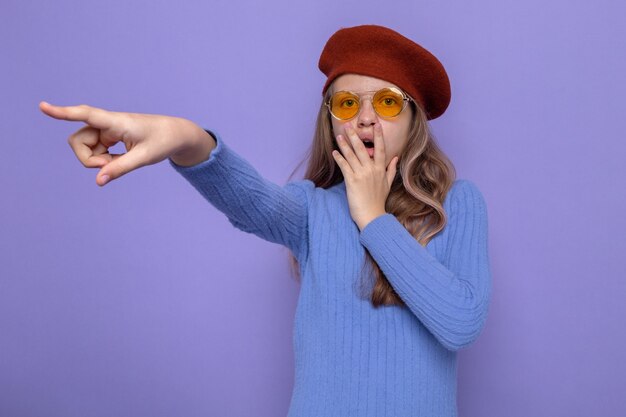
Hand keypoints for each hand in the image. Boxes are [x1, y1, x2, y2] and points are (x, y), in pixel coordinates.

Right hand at [39, 101, 213, 185]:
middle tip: (110, 166)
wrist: (176, 134)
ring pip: (85, 148)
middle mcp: (107, 123)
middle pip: (77, 141)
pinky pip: (95, 152)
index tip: (42, 107)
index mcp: (116, 121)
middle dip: (88, 159)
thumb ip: (120, 169)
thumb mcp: (144, 158)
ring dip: (98, 161)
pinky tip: (120, 160)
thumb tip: (98, 181)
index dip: (63, 112)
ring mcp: (106, 131)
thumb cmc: (163, 141)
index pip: (86, 114)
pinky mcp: (109, 137)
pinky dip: (104, 161)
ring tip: (121, 162)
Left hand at [331, 122, 398, 230]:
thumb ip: (391, 170)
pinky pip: (345, 166)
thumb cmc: (379, 201)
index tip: (376, 124)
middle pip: (363, 149)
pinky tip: (335, 152)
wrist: (372, 216)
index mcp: (380, 169)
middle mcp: (371, 170)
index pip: (380, 149)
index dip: (378, 136)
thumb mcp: (388, 184)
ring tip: (340, 135)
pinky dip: (339, 158)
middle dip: (355, 136)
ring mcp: (362, 175)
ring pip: (352, 155)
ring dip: (345, 144)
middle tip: (349, 125)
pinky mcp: (352, 181)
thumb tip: (396, 158)